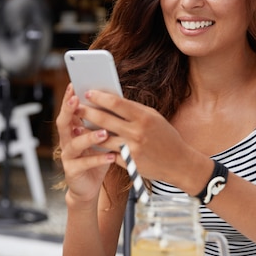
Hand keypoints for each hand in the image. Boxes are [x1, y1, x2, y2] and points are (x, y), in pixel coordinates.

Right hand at [55, 84, 116, 202]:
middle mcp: (66, 140)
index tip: (73, 85)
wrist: (89, 186)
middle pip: (63, 123)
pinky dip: (98, 158)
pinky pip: (85, 163)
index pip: (69, 110)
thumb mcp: (101, 138)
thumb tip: (115, 101)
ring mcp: (67, 156)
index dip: (69, 98)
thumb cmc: (97, 157)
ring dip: (89, 136)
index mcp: (72, 129)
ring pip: (75, 143)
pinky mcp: (72, 170)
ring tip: (104, 132)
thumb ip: (103, 122)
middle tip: (77, 100)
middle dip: (69, 110)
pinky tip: (111, 156)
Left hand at [78, 89, 201, 189]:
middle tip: (76, 106)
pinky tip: (91, 142)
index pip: (116, 103)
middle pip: (104, 119)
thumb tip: (111, 101)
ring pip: (102, 138)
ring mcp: (132, 149)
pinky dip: (100, 147)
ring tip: (78, 125)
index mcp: (144, 117)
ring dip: (88, 131)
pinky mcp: (128, 163)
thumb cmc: (166, 137)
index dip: (99, 97)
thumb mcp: (154, 118)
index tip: (87, 92)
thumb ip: (134, 110)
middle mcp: (137, 132)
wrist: (179, 163)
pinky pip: (109, 153)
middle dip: (87, 111)